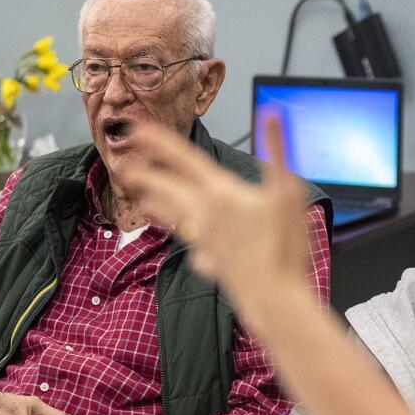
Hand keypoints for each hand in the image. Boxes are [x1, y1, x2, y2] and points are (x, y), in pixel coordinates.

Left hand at [120, 118, 311, 319]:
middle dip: (146, 177)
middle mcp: (205, 215)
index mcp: (220, 193)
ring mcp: (205, 240)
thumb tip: (270, 116)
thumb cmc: (283, 246)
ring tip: (143, 202)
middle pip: (167, 190)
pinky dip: (190, 243)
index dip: (159, 141)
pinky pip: (194, 248)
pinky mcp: (211, 262)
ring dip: (157, 207)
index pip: (183, 159)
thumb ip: (277, 150)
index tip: (137, 129)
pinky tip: (194, 249)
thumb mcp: (287, 191)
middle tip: (127, 168)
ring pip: (174, 218)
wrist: (274, 298)